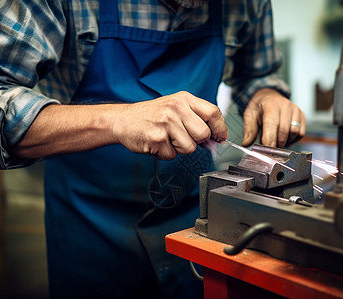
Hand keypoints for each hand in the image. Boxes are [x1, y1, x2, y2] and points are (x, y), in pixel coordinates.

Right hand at [111, 91, 227, 159]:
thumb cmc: (151, 115)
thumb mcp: (175, 107)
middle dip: (197, 142)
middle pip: (203, 134)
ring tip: (167, 139)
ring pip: (189, 148)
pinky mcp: (157, 138)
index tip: (220, 138)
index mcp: (183, 99)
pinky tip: (157, 143)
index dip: (220, 128)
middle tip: (183, 137)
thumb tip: (215, 138)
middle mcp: (176, 108)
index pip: (213, 112)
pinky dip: (165, 154)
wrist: (123, 120)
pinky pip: (172, 155)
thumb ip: (195, 118)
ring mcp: (166, 123)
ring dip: (179, 149)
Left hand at [242, 88, 304, 147]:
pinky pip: (300, 133)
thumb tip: (246, 143)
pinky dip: (292, 139)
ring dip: (285, 141)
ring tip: (276, 139)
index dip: (269, 138)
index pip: (272, 124)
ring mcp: (295, 110)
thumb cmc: (260, 108)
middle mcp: (285, 105)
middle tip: (269, 146)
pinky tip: (284, 137)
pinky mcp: (302, 116)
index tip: (267, 149)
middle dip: (276, 142)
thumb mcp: (250, 115)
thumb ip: (249, 129)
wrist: (270, 97)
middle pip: (284, 130)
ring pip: (294, 133)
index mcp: (271, 104)